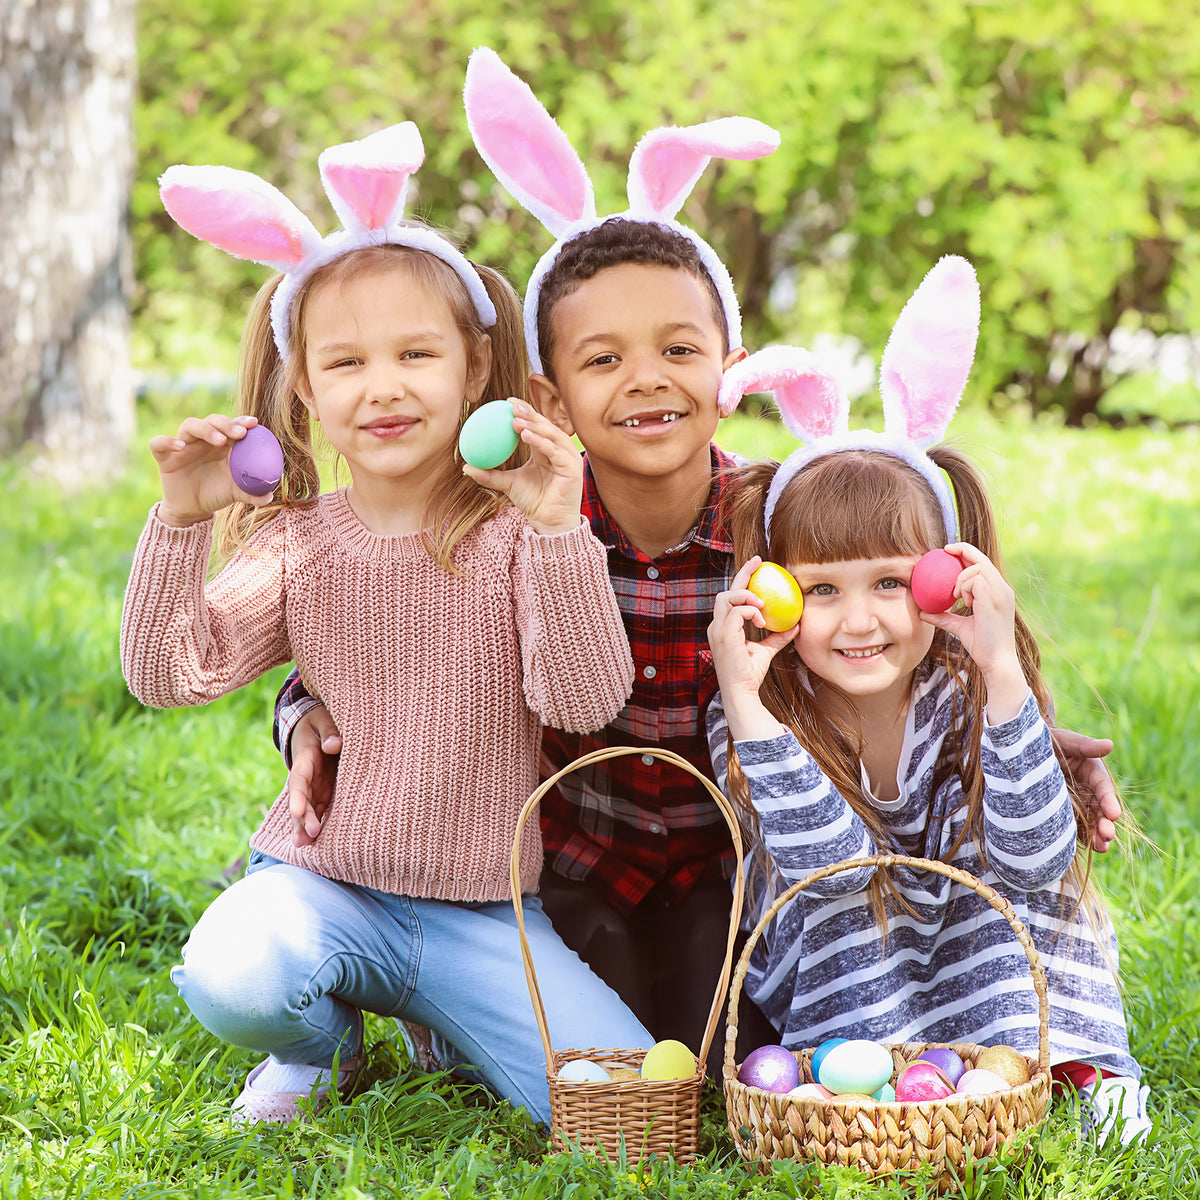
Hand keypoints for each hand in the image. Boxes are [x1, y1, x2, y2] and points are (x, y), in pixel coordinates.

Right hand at [150, 413, 273, 526]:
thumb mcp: (236, 493)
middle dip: (227, 423)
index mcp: (223, 444)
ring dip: (205, 429)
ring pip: (190, 425)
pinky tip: (179, 446)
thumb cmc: (217, 493)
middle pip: (213, 420)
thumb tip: (270, 496)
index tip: (254, 423)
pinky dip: (167, 441)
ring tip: (219, 440)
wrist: (192, 509)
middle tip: (240, 433)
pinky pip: (159, 443)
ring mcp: (183, 445)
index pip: (232, 426)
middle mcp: (204, 440)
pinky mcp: (165, 456)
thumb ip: (252, 493)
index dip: (242, 422)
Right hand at [288, 704, 342, 846]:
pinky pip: (320, 810)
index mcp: (305, 760)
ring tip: (305, 845)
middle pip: (301, 800)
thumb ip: (329, 731)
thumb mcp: (323, 719)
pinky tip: (316, 842)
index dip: (298, 797)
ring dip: (305, 827)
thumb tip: (334, 745)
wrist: (315, 726)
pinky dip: (317, 825)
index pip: (299, 781)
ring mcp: (314, 787)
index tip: (297, 811)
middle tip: (310, 834)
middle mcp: (306, 778)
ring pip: (308, 809)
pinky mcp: (324, 792)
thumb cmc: (321, 721)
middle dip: (303, 818)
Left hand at [461, 400, 583, 534]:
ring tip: (516, 420)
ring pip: (552, 435)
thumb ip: (489, 474)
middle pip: (545, 425)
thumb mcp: (508, 484)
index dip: (525, 412)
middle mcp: (559, 450)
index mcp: (546, 450)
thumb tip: (465, 467)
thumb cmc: (533, 502)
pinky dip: (541, 442)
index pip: (537, 425)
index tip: (507, 402)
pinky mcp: (572, 468)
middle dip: (530, 413)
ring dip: (534, 425)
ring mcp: (568, 458)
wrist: (548, 522)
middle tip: (511, 406)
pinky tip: (525, 436)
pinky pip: (555, 451)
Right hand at [708, 556, 797, 738]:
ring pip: (727, 597)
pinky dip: (751, 611)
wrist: (741, 693)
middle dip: (742, 574)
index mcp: (723, 627)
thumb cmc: (750, 675)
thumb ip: (778, 637)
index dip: (742, 580)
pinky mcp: (723, 636)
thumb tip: (796, 625)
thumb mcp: (766, 651)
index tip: (757, 565)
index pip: (730, 598)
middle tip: (759, 562)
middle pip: (726, 592)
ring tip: (763, 604)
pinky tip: (763, 619)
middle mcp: (716, 626)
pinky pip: (736, 612)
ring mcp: (718, 630)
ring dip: (747, 596)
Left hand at [919, 542, 1024, 720]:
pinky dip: (965, 588)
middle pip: (982, 559)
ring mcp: (1001, 593)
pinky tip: (963, 602)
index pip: (984, 564)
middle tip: (944, 550)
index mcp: (998, 592)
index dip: (967, 552)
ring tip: (957, 597)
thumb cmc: (981, 645)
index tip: (948, 550)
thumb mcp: (959, 627)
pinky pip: (976, 581)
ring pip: (977, 568)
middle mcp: (1002, 589)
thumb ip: (944, 617)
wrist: (996, 661)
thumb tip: (922, 612)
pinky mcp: (995, 599)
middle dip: (963, 550)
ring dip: (961, 579)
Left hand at [1051, 728, 1120, 852]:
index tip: (1113, 814)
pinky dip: (1082, 838)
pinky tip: (1087, 848)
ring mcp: (1075, 803)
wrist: (1016, 753)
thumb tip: (1109, 745)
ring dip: (1098, 835)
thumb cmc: (1043, 741)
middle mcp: (1086, 789)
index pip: (1102, 786)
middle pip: (1099, 808)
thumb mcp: (1063, 740)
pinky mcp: (1062, 814)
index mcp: (1090, 770)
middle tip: (1107, 835)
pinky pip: (1075, 828)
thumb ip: (1084, 745)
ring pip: (1090, 822)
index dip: (1109, 800)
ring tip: (1101, 847)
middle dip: (1105, 822)